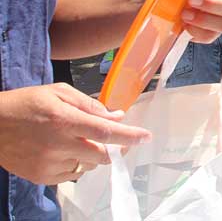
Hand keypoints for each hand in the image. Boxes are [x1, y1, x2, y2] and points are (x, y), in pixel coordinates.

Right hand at [0, 83, 150, 184]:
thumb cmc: (26, 104)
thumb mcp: (58, 93)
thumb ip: (90, 105)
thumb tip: (117, 116)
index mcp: (65, 121)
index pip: (106, 132)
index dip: (129, 136)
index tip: (146, 137)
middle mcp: (58, 145)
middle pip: (101, 155)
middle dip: (112, 148)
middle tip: (112, 138)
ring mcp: (49, 164)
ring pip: (88, 166)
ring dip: (92, 155)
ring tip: (76, 140)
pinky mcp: (41, 177)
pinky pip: (72, 175)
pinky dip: (75, 164)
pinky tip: (63, 151)